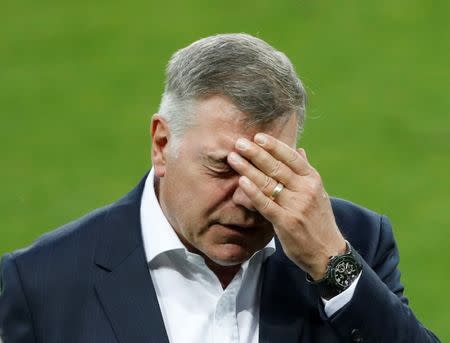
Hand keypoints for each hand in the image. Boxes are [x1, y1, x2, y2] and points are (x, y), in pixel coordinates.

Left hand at [227, 133, 346, 279]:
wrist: (328, 253)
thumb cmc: (319, 221)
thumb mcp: (319, 193)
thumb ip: (306, 171)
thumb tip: (300, 149)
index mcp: (313, 180)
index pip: (292, 157)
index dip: (274, 146)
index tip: (258, 136)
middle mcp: (306, 190)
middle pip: (277, 167)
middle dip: (256, 153)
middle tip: (239, 142)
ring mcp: (296, 206)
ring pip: (268, 183)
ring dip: (248, 169)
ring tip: (233, 158)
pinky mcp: (286, 222)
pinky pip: (266, 204)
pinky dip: (253, 192)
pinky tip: (241, 182)